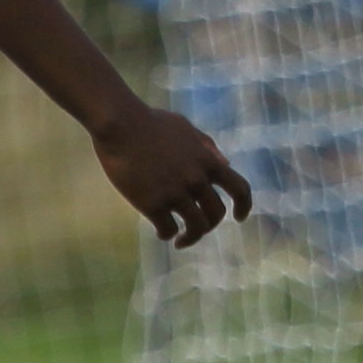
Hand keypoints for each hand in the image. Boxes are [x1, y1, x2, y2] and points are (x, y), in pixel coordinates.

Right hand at [91, 102, 251, 247]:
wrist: (118, 123)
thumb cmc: (148, 121)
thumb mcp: (184, 128)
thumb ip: (207, 146)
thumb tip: (226, 164)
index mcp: (207, 161)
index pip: (240, 189)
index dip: (244, 206)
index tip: (240, 217)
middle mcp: (196, 179)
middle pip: (216, 214)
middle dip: (209, 225)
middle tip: (195, 229)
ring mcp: (175, 192)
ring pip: (196, 228)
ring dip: (190, 238)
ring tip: (180, 241)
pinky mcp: (152, 203)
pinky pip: (168, 229)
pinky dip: (167, 234)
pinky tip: (161, 231)